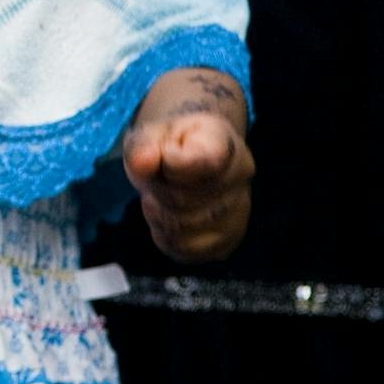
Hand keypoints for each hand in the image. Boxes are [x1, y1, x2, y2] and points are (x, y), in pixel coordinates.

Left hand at [123, 68, 254, 262]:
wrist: (189, 153)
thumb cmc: (169, 141)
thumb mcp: (150, 132)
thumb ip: (143, 145)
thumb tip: (141, 164)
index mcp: (222, 141)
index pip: (205, 161)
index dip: (171, 165)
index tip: (164, 155)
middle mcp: (241, 176)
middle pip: (184, 200)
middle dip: (157, 191)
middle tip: (157, 178)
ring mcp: (240, 212)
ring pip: (185, 230)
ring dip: (160, 216)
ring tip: (162, 197)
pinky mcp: (228, 242)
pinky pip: (188, 251)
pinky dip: (167, 238)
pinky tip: (168, 218)